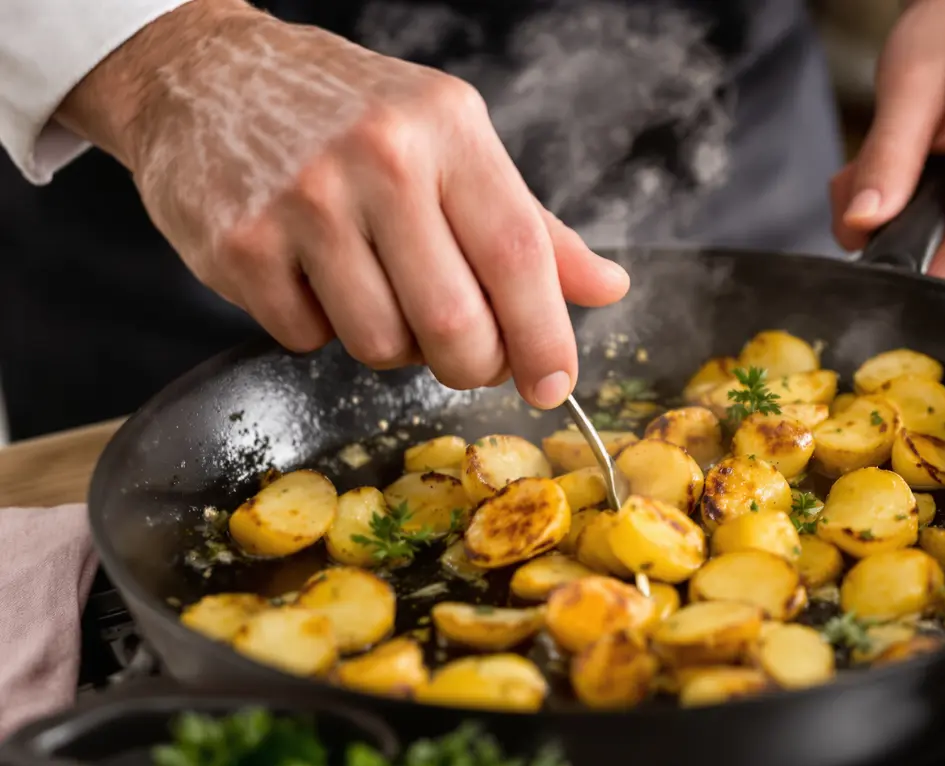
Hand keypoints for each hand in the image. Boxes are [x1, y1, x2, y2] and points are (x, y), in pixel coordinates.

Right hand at [56, 0, 627, 408]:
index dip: (546, 335)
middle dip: (473, 365)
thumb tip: (608, 287)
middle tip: (469, 357)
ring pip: (382, 345)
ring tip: (379, 289)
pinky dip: (320, 327)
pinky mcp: (239, 245)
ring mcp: (303, 202)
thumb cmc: (348, 113)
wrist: (207, 74)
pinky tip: (313, 274)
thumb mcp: (452, 140)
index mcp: (448, 129)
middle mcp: (379, 158)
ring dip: (394, 346)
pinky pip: (307, 339)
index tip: (555, 383)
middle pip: (454, 324)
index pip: (518, 254)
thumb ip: (530, 224)